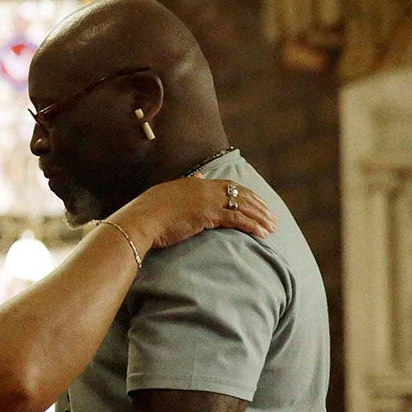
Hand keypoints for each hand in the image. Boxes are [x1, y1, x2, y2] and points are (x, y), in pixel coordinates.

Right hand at [114, 176, 275, 252]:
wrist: (139, 221)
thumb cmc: (146, 214)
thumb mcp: (165, 194)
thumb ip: (184, 187)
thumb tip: (197, 178)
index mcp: (192, 184)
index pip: (227, 186)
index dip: (245, 194)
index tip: (257, 203)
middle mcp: (202, 188)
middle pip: (239, 193)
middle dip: (259, 205)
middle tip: (272, 216)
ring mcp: (206, 200)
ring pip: (242, 205)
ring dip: (260, 216)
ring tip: (273, 227)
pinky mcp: (208, 215)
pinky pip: (237, 219)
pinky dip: (252, 225)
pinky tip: (262, 233)